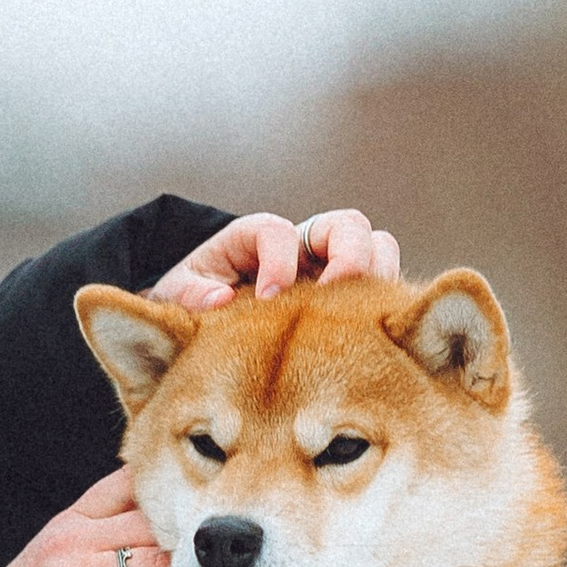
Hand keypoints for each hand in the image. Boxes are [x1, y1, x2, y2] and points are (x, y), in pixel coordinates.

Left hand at [151, 207, 399, 311]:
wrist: (207, 323)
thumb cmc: (195, 301)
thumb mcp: (180, 295)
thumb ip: (192, 294)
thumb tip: (219, 299)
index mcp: (256, 239)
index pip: (277, 231)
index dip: (277, 261)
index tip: (267, 299)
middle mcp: (302, 247)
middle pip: (346, 224)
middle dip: (349, 256)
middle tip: (334, 298)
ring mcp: (332, 270)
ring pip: (378, 249)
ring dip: (377, 277)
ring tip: (363, 321)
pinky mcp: (351, 299)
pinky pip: (384, 289)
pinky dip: (387, 305)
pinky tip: (372, 341)